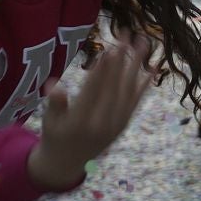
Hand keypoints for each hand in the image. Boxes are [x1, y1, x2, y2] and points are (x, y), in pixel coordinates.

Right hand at [26, 31, 151, 189]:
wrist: (67, 164)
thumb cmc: (55, 135)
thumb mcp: (49, 121)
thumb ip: (54, 104)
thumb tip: (54, 86)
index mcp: (81, 120)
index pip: (94, 90)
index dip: (104, 70)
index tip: (112, 49)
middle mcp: (101, 122)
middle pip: (114, 86)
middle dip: (122, 60)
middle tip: (127, 36)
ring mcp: (114, 124)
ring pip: (128, 91)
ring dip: (137, 66)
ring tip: (144, 43)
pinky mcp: (122, 125)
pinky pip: (134, 103)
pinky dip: (143, 86)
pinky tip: (151, 69)